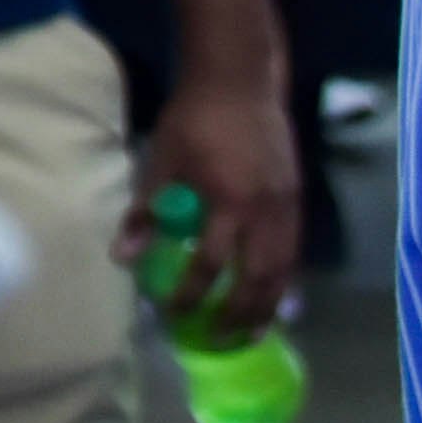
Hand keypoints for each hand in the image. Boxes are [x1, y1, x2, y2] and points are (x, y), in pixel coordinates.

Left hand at [137, 65, 307, 340]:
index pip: (210, 264)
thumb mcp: (161, 162)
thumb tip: (124, 259)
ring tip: (249, 333)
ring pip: (283, 271)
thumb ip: (146, 213)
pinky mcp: (297, 200)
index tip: (173, 313)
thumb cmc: (194, 120)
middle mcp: (266, 212)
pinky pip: (293, 252)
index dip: (192, 293)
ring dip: (266, 306)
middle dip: (238, 315)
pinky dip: (282, 280)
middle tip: (218, 340)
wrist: (240, 82)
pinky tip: (269, 296)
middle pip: (258, 279)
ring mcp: (288, 207)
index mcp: (230, 202)